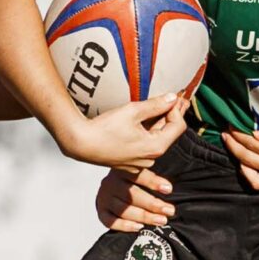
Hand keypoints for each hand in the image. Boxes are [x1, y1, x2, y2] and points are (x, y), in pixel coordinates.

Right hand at [56, 86, 187, 169]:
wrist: (80, 143)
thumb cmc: (103, 129)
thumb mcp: (132, 111)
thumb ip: (155, 105)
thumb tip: (173, 98)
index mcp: (155, 147)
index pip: (178, 125)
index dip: (177, 109)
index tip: (173, 97)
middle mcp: (151, 159)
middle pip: (168, 132)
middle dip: (170, 114)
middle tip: (177, 98)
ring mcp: (140, 162)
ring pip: (155, 138)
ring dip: (159, 122)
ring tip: (162, 105)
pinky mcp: (130, 161)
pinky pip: (144, 145)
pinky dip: (148, 131)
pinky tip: (146, 121)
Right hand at [96, 166, 172, 230]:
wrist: (116, 188)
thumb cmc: (136, 180)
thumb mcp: (144, 170)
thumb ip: (155, 169)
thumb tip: (166, 156)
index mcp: (123, 169)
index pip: (138, 175)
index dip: (153, 182)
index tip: (168, 189)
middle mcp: (112, 183)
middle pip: (131, 195)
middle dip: (152, 204)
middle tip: (170, 210)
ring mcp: (105, 198)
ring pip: (123, 210)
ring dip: (144, 216)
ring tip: (161, 220)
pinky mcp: (102, 211)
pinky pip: (110, 221)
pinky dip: (124, 226)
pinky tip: (139, 227)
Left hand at [223, 125, 258, 192]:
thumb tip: (257, 134)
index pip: (253, 145)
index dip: (238, 134)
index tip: (230, 125)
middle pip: (247, 160)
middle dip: (233, 146)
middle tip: (226, 135)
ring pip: (252, 179)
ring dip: (240, 165)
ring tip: (237, 152)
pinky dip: (253, 178)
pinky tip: (251, 168)